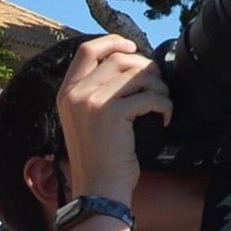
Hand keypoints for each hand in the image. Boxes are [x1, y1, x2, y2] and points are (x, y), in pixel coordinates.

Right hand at [50, 37, 169, 202]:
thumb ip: (95, 93)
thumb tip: (129, 68)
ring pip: (137, 74)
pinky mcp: (112, 114)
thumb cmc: (98, 159)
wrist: (98, 188)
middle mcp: (76, 93)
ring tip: (161, 103)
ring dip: (158, 86)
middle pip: (119, 59)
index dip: (113, 42)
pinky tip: (163, 118)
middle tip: (156, 86)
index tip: (132, 48)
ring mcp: (92, 102)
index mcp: (66, 92)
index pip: (87, 50)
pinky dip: (163, 104)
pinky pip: (149, 96)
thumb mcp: (84, 121)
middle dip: (145, 68)